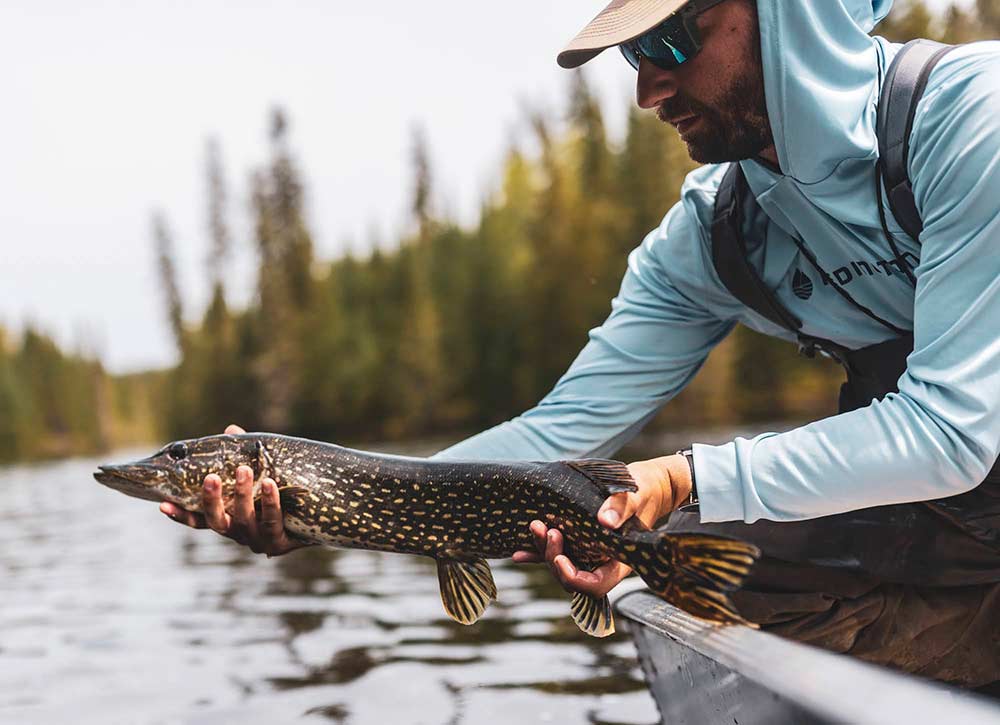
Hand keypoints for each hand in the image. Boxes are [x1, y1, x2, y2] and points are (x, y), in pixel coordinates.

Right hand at [159, 424, 309, 556]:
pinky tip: (271, 483)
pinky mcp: (278, 543)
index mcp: (229, 517)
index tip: (162, 503)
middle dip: (211, 500)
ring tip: (245, 469)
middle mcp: (238, 532)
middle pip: (216, 521)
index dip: (180, 514)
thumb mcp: (263, 471)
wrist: (324, 515)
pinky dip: (270, 501)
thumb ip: (245, 456)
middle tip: (211, 476)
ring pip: (244, 520)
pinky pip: (272, 521)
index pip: (198, 518)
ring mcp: (257, 540)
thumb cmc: (285, 490)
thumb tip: (231, 428)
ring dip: (243, 494)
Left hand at [512, 455, 690, 597]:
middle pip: (571, 576)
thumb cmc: (645, 491)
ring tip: (535, 526)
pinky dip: (537, 552)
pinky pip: (556, 551)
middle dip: (553, 558)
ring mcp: (588, 553)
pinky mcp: (578, 541)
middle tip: (549, 530)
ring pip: (561, 563)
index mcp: (619, 562)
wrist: (645, 485)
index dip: (574, 578)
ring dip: (543, 550)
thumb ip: (622, 507)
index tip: (561, 559)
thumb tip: (605, 521)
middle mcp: (601, 562)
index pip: (594, 586)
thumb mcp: (636, 495)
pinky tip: (519, 552)